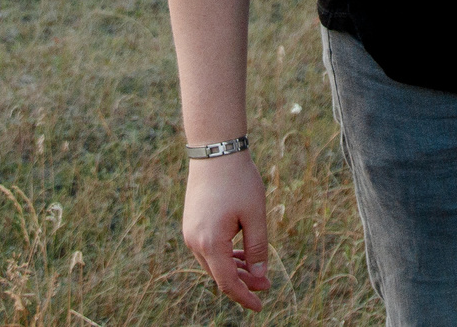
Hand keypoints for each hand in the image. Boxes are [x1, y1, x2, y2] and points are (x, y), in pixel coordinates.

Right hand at [182, 152, 270, 308]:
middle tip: (266, 283)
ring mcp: (189, 232)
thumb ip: (258, 249)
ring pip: (212, 263)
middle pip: (219, 274)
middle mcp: (194, 241)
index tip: (260, 306)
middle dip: (242, 282)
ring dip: (233, 269)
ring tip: (256, 269)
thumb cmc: (239, 181)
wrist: (215, 150)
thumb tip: (259, 276)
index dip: (244, 296)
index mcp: (210, 242)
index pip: (227, 282)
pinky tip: (240, 254)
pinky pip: (207, 249)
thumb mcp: (255, 216)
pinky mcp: (191, 224)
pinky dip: (224, 255)